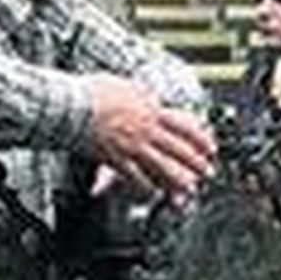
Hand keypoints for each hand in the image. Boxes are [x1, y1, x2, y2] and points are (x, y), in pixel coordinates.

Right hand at [86, 75, 214, 201]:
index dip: (201, 140)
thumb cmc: (93, 92)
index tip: (210, 148)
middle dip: (197, 163)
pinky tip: (155, 193)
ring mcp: (132, 147)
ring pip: (163, 166)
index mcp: (151, 110)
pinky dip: (148, 187)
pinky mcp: (115, 160)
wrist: (70, 104)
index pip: (185, 127)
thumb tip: (154, 99)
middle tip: (208, 172)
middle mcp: (146, 130)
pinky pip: (136, 178)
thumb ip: (143, 95)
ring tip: (190, 188)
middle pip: (179, 150)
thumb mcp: (126, 86)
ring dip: (179, 179)